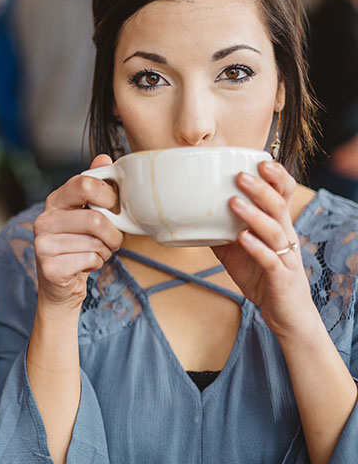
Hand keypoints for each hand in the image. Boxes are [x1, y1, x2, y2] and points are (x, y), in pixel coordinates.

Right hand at [33, 154, 123, 309]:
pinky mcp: (49, 267)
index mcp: (54, 201)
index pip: (84, 184)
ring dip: (105, 251)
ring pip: (95, 243)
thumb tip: (104, 158)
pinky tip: (86, 265)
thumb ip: (95, 186)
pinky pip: (90, 260)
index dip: (108, 196)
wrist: (60, 286)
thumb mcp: (87, 213)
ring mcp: (43, 244)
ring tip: (96, 253)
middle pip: (95, 219)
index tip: (115, 208)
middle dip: (114, 234)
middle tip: (113, 240)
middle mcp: (44, 220)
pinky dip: (97, 264)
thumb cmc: (78, 245)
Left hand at [212, 160, 317, 339]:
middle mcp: (285, 237)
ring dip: (253, 215)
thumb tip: (190, 216)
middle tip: (240, 175)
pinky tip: (242, 238)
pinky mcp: (281, 278)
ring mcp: (285, 258)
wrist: (284, 314)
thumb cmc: (261, 277)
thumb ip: (219, 231)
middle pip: (278, 207)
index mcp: (278, 226)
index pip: (284, 196)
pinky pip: (270, 260)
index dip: (277, 178)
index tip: (262, 161)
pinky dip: (256, 248)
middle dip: (260, 189)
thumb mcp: (237, 250)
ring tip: (234, 201)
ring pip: (274, 231)